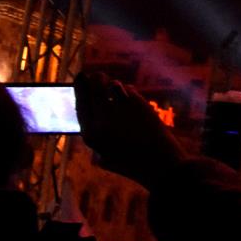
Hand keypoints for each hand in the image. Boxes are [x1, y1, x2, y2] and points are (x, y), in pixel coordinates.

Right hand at [73, 71, 184, 189]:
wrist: (160, 165)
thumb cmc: (132, 164)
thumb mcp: (105, 156)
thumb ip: (96, 135)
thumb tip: (91, 110)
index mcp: (90, 135)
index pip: (80, 104)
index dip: (80, 88)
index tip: (80, 77)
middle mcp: (103, 120)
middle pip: (94, 87)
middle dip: (94, 79)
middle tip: (96, 76)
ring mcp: (121, 110)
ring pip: (112, 85)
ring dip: (111, 84)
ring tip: (112, 86)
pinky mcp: (139, 104)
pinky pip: (128, 89)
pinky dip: (127, 90)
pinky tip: (127, 94)